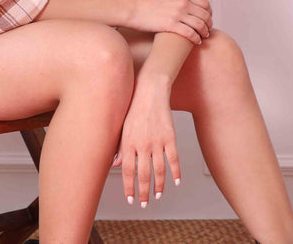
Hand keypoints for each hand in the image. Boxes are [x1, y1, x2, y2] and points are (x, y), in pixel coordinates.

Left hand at [114, 80, 178, 206]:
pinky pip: (174, 159)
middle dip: (143, 192)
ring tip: (158, 196)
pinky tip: (176, 181)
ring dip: (159, 186)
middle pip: (143, 175)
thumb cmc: (133, 107)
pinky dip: (176, 172)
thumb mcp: (121, 126)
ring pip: (159, 171)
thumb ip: (119, 146)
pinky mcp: (170, 137)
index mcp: (128, 142)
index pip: (128, 171)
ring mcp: (157, 141)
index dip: (129, 187)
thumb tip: (116, 164)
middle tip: (144, 204)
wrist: (149, 89)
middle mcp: (142, 144)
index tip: (130, 199)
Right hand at [127, 0, 211, 45]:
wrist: (133, 9)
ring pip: (200, 24)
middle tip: (208, 29)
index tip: (208, 18)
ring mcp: (177, 13)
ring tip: (204, 36)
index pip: (205, 3)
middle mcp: (182, 2)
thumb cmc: (147, 2)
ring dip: (205, 32)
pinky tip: (197, 42)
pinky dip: (196, 39)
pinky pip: (190, 33)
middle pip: (205, 14)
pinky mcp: (172, 25)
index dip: (209, 12)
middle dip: (209, 23)